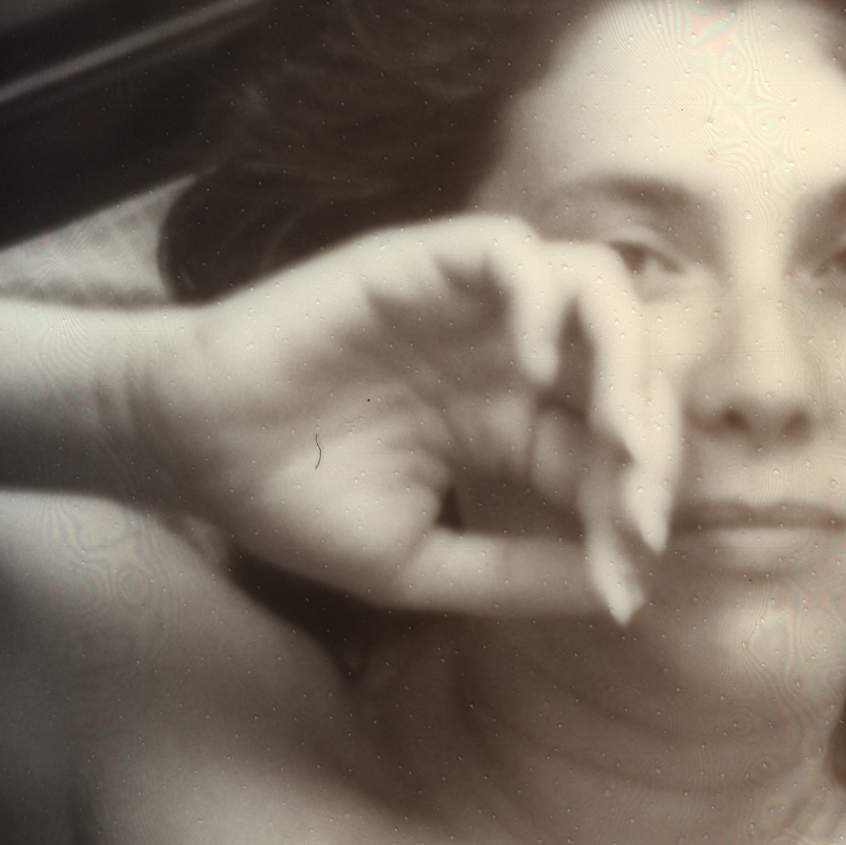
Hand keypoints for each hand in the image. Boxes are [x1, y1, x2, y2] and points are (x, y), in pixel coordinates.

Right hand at [141, 217, 679, 617]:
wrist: (189, 449)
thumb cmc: (295, 502)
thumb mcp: (418, 566)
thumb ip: (516, 574)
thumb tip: (621, 593)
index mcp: (517, 425)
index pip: (617, 449)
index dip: (639, 502)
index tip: (632, 566)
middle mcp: (511, 357)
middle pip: (633, 366)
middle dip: (656, 438)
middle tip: (640, 504)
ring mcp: (475, 308)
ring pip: (599, 288)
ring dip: (628, 359)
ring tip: (615, 434)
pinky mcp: (425, 263)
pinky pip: (517, 251)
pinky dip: (545, 300)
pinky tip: (534, 371)